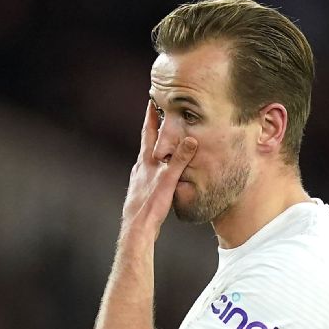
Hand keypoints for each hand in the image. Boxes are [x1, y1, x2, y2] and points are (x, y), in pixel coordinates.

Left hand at [120, 101, 197, 230]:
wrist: (137, 229)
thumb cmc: (151, 205)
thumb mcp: (168, 180)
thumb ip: (179, 159)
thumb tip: (190, 139)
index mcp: (146, 161)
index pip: (149, 132)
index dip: (151, 116)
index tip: (152, 99)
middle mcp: (140, 167)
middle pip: (148, 143)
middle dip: (154, 129)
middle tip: (159, 116)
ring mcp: (139, 179)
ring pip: (148, 158)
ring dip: (157, 149)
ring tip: (163, 142)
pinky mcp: (142, 191)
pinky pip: (150, 172)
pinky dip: (157, 166)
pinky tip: (160, 173)